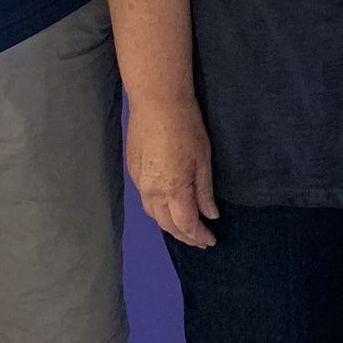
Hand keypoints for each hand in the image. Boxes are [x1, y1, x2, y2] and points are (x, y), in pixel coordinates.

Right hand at [126, 93, 218, 246]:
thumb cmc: (186, 126)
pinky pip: (145, 200)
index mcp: (173, 189)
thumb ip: (204, 190)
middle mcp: (152, 192)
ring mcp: (139, 182)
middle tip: (199, 240)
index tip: (211, 241)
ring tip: (185, 228)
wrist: (156, 100)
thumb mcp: (203, 158)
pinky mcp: (132, 171)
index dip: (199, 236)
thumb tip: (210, 215)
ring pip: (153, 214)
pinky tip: (168, 207)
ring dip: (169, 225)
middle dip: (184, 236)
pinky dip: (158, 210)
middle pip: (167, 225)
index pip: (186, 225)